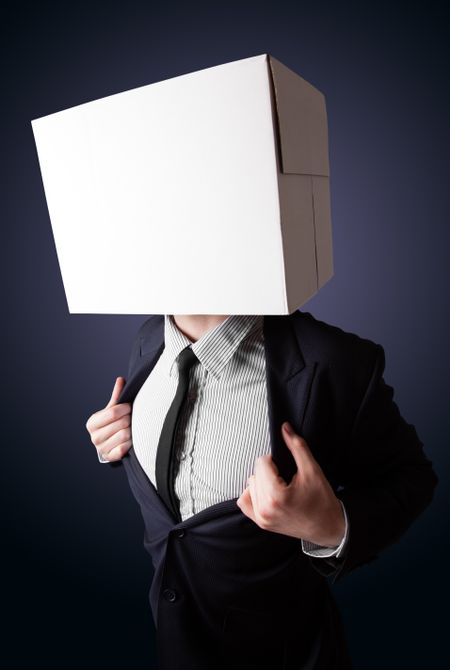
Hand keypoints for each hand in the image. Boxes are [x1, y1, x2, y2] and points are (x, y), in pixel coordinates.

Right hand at [85, 377, 131, 461]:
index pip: (113, 412)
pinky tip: (130, 440)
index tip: (129, 407)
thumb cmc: (111, 425)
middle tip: (131, 418)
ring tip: (131, 428)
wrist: (109, 445)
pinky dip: (130, 443)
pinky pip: (125, 448)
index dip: (125, 408)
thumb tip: (120, 379)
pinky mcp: (110, 458)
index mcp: (92, 423)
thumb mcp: (111, 410)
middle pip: (121, 423)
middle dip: (129, 419)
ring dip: (132, 431)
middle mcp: (94, 437)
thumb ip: (116, 396)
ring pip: (125, 435)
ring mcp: (101, 449)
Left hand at [236, 422, 345, 546]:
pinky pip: (244, 501)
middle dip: (269, 471)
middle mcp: (265, 510)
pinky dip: (253, 493)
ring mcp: (262, 519)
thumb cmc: (322, 500)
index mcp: (276, 496)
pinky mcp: (261, 523)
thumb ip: (297, 447)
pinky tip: (268, 493)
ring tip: (280, 486)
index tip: (288, 468)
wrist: (329, 526)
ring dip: (262, 481)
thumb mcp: (313, 470)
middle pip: (255, 473)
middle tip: (286, 478)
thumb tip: (284, 427)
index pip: (261, 463)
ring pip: (250, 485)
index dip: (275, 460)